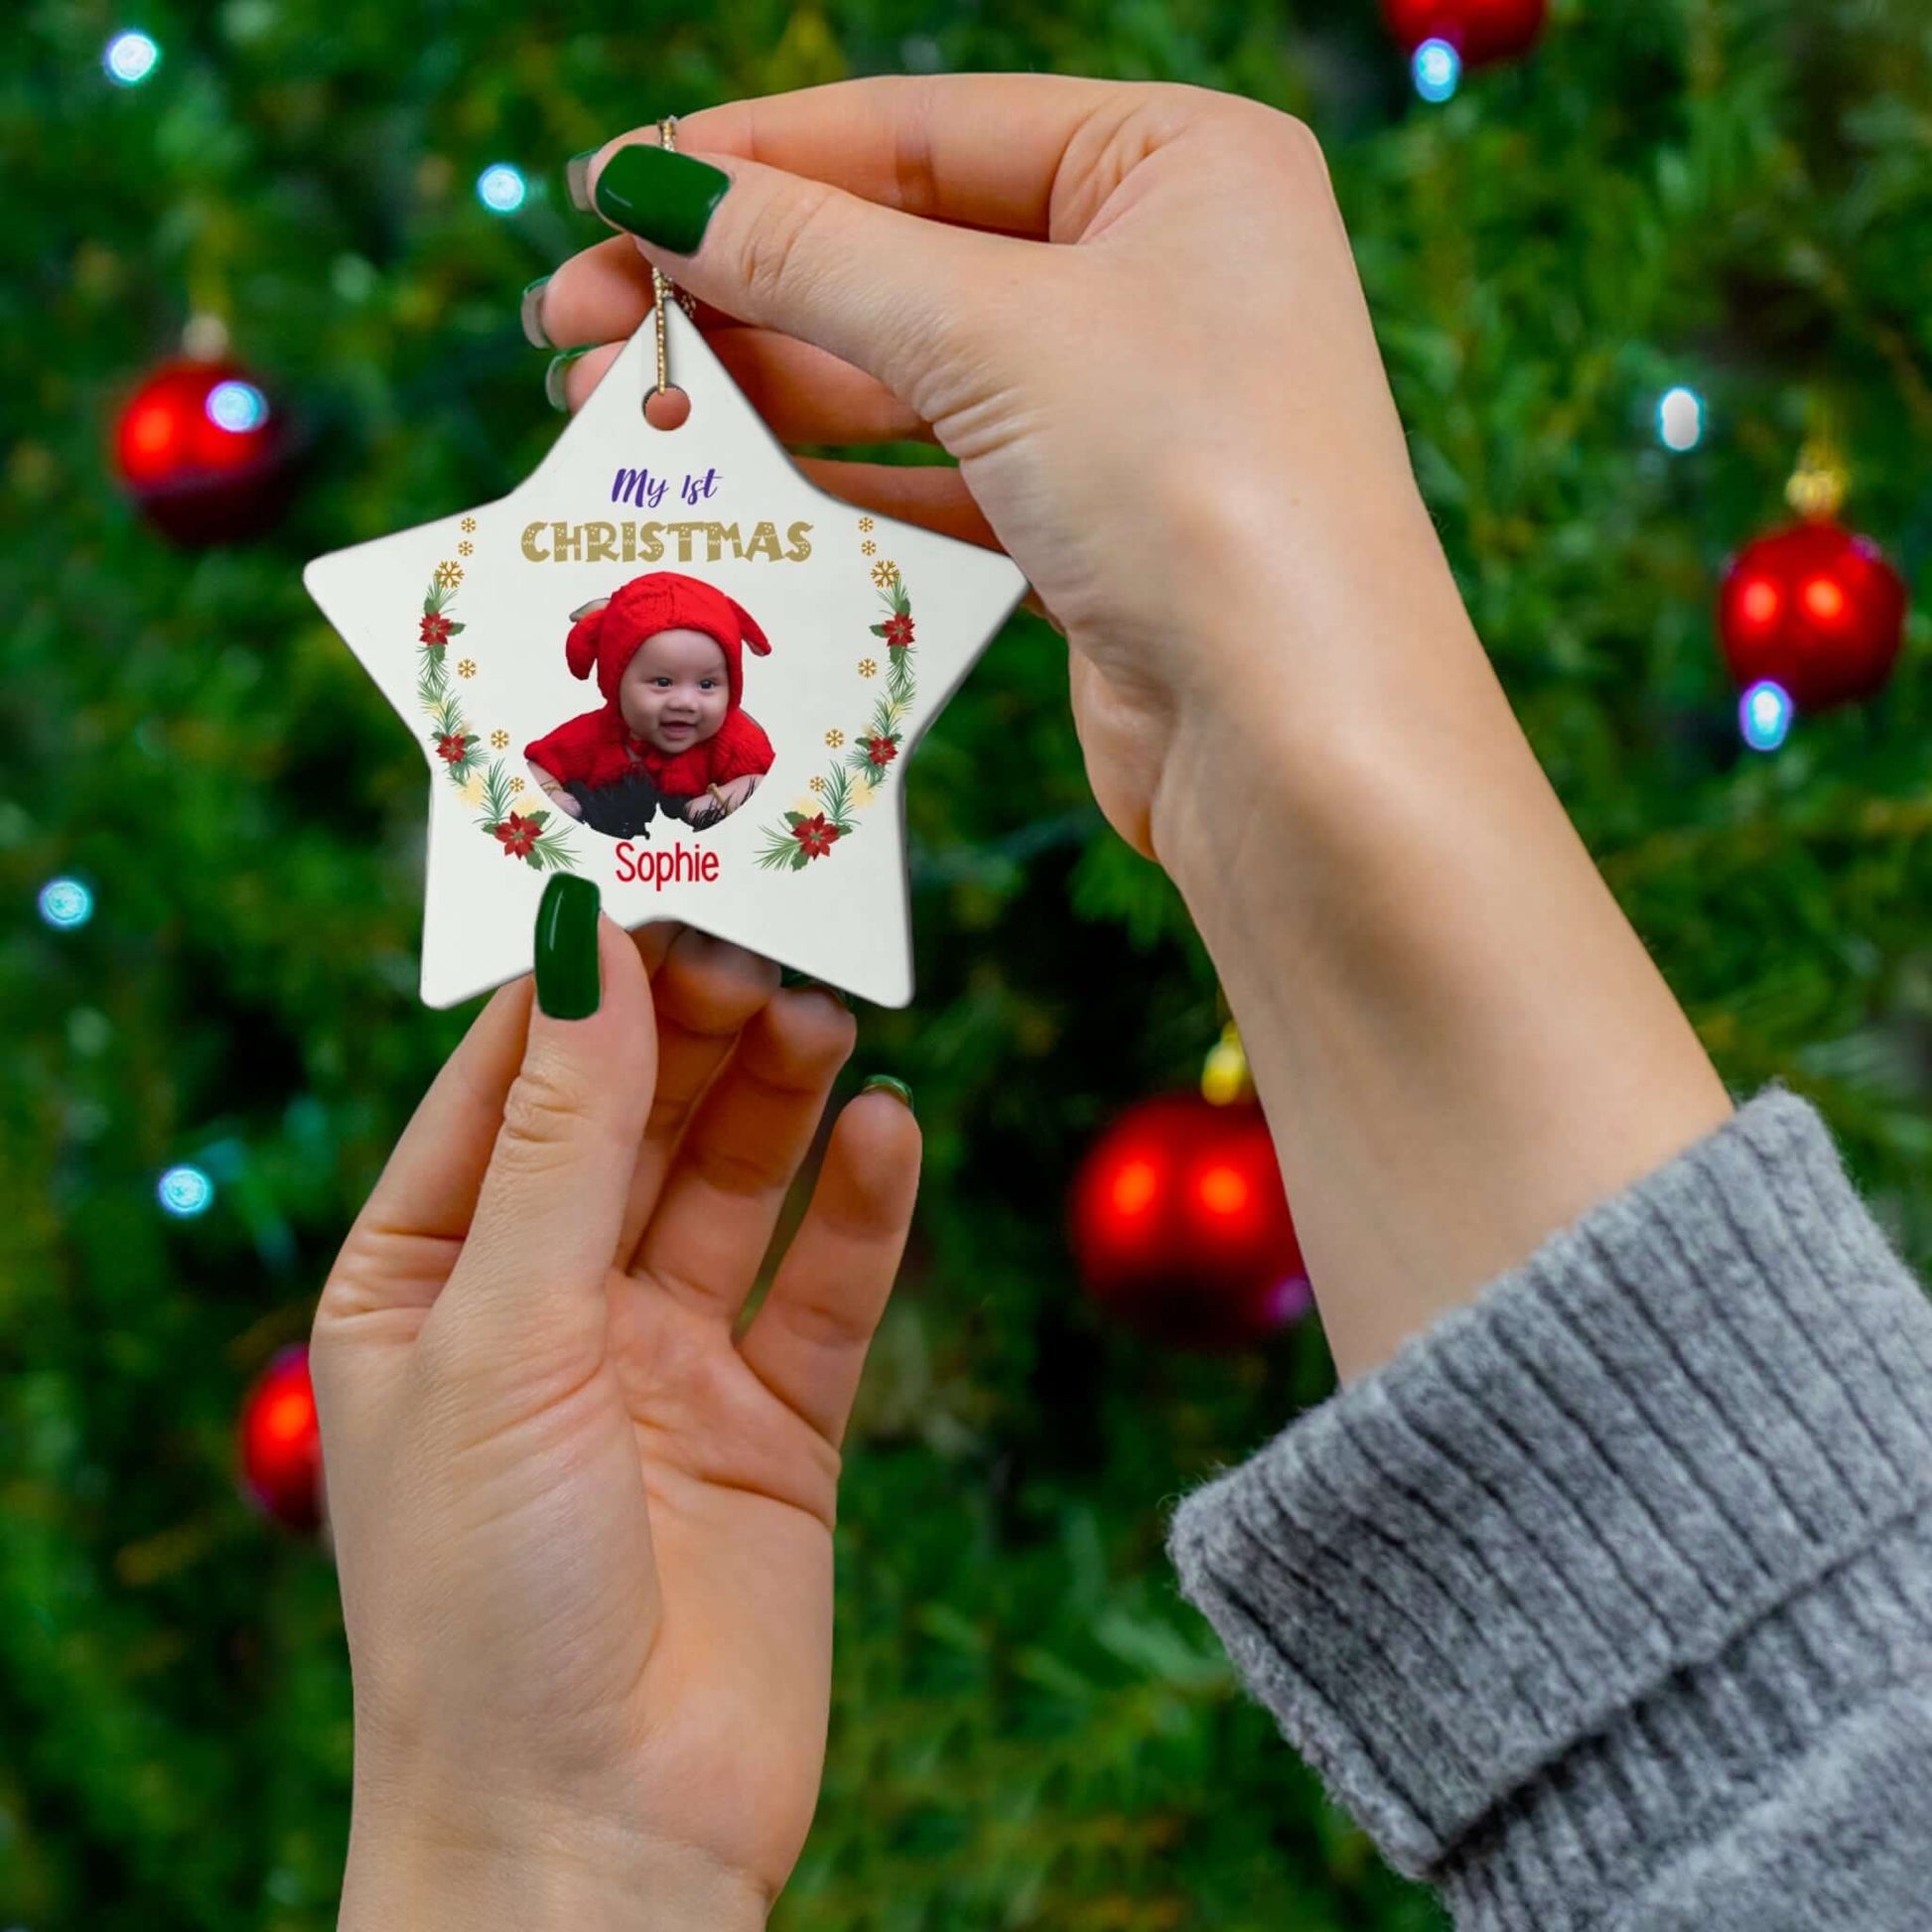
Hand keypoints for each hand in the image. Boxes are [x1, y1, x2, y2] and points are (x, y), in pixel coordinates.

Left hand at [312, 916, 919, 1925]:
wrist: (596, 1842)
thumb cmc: (484, 1601)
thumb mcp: (500, 1337)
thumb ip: (559, 1141)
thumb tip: (584, 948)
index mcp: (425, 1284)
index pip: (503, 1088)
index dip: (576, 988)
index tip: (652, 886)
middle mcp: (545, 1312)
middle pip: (631, 1122)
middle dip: (692, 1031)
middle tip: (765, 944)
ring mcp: (665, 1368)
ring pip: (733, 1186)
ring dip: (778, 1098)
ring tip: (826, 1015)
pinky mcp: (774, 1428)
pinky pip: (824, 1290)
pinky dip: (860, 1209)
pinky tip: (890, 1131)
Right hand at [535, 76, 1455, 859]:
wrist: (1299, 742)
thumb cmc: (1196, 488)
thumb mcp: (991, 332)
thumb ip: (813, 254)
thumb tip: (653, 188)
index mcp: (1178, 162)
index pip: (921, 129)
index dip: (752, 159)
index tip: (607, 190)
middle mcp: (1163, 271)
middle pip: (902, 251)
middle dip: (735, 286)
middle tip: (574, 322)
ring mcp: (1131, 407)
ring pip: (908, 372)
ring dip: (762, 389)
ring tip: (617, 406)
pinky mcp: (1096, 528)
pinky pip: (936, 477)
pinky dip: (831, 480)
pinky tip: (726, 485)